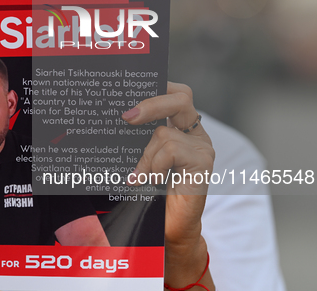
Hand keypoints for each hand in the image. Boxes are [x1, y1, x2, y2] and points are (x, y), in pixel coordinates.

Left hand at [122, 82, 214, 289]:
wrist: (170, 230)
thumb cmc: (151, 193)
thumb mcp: (139, 158)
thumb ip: (136, 138)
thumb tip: (113, 117)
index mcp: (180, 126)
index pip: (174, 92)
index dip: (157, 85)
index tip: (129, 92)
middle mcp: (194, 133)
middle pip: (181, 97)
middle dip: (151, 103)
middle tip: (125, 116)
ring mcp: (202, 147)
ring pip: (165, 132)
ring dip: (144, 156)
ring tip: (137, 177)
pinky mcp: (204, 163)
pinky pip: (171, 151)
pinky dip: (152, 166)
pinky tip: (146, 182)